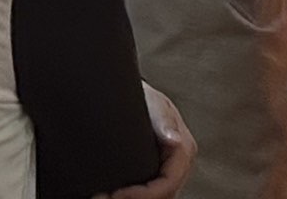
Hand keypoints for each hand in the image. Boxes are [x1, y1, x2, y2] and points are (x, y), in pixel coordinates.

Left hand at [97, 84, 193, 198]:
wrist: (132, 98)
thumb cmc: (145, 99)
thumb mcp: (154, 105)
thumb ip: (163, 121)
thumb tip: (174, 139)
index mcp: (184, 150)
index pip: (168, 184)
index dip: (144, 194)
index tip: (116, 193)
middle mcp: (179, 165)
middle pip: (162, 196)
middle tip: (103, 197)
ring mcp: (167, 172)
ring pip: (157, 198)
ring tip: (104, 196)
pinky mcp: (154, 176)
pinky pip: (148, 195)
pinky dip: (132, 197)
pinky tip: (113, 194)